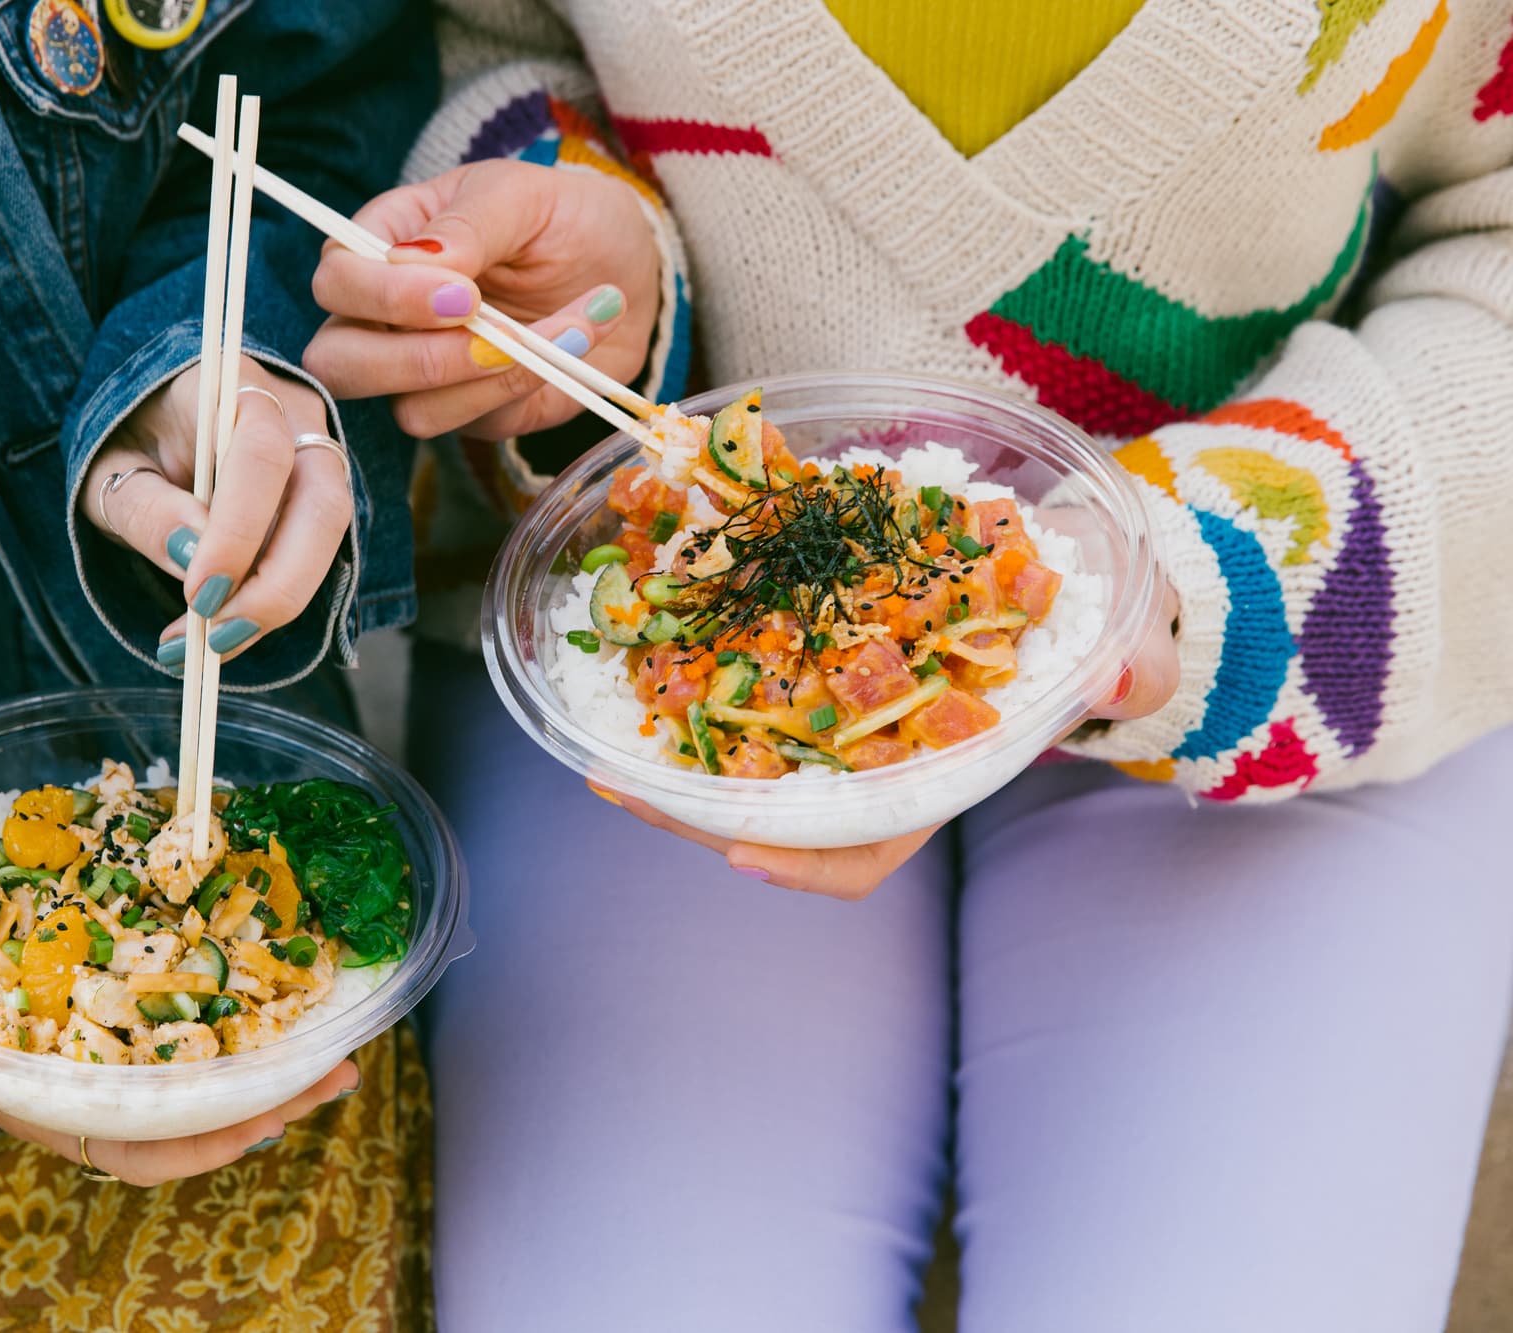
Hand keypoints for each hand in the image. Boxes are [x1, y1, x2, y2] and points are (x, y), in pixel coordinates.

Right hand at [0, 1034, 358, 1184]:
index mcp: (68, 1117)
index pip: (152, 1149)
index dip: (211, 1140)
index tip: (267, 1122)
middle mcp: (110, 1094)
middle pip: (206, 1113)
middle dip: (276, 1099)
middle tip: (341, 1072)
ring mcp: (124, 1055)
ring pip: (214, 1072)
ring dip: (278, 1062)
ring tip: (343, 1042)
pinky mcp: (129, 1008)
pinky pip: (198, 1021)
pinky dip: (245, 1013)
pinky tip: (289, 987)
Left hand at [79, 356, 351, 664]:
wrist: (154, 420)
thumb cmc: (128, 438)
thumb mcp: (107, 470)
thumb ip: (145, 507)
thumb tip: (190, 555)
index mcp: (231, 387)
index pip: (261, 454)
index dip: (240, 528)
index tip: (199, 593)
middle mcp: (293, 416)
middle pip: (322, 503)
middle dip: (276, 584)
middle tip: (216, 638)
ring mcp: (316, 455)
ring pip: (329, 537)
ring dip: (275, 602)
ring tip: (210, 645)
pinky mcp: (320, 497)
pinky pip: (314, 556)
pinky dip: (269, 604)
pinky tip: (221, 633)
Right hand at [304, 159, 660, 439]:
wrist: (623, 264)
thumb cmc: (560, 216)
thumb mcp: (520, 194)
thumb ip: (467, 224)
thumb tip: (414, 262)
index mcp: (381, 246)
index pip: (336, 281)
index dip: (384, 296)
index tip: (463, 290)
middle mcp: (386, 318)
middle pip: (340, 364)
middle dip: (416, 359)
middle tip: (495, 333)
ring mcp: (424, 374)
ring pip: (409, 411)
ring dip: (490, 378)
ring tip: (567, 327)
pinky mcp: (473, 411)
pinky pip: (477, 425)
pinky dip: (530, 387)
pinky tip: (575, 342)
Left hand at [589, 585, 1184, 899]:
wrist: (1074, 578)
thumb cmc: (1100, 632)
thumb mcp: (1127, 648)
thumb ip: (1128, 669)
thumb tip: (1120, 675)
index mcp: (935, 781)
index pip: (865, 849)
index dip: (804, 864)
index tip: (741, 853)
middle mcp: (873, 761)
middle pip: (773, 813)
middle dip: (696, 808)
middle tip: (623, 784)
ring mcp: (837, 713)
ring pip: (743, 757)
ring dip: (672, 754)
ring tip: (601, 739)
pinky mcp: (813, 656)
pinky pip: (742, 679)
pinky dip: (692, 673)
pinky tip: (640, 650)